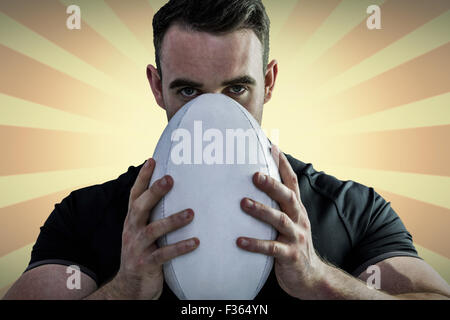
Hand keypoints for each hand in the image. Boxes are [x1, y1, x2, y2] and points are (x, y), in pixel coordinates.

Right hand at [114, 158, 199, 299]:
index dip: (142, 178)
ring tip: (191, 213)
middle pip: (140, 207)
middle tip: (170, 179)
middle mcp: (132, 231)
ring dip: (172, 221)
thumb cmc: (142, 253)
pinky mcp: (145, 264)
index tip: (152, 160)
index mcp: (132, 221)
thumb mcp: (142, 232)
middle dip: (154, 192)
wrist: (129, 287)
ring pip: (152, 230)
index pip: (135, 195)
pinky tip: (196, 242)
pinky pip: (163, 255)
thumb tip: (170, 194)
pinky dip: (180, 248)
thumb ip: (152, 215)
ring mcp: (137, 248)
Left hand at [236, 147, 324, 299]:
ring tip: (243, 203)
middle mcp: (299, 219)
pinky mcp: (290, 256)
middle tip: (255, 174)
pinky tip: (239, 240)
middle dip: (272, 184)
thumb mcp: (290, 222)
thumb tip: (258, 183)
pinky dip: (255, 244)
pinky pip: (271, 248)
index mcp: (297, 209)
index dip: (283, 164)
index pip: (292, 182)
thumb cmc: (293, 244)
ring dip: (261, 210)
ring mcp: (296, 237)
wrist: (310, 277)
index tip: (272, 146)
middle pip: (288, 197)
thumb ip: (278, 205)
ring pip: (280, 220)